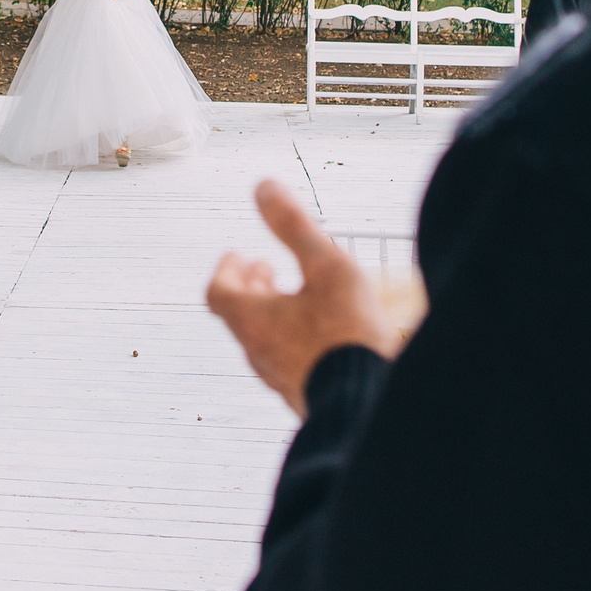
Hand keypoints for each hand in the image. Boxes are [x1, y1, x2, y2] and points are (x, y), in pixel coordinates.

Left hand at [207, 181, 398, 417]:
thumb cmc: (347, 332)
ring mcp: (279, 379)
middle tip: (266, 269)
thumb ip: (294, 227)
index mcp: (254, 320)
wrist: (371, 405)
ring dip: (272, 312)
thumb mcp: (327, 267)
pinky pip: (286, 360)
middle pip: (239, 316)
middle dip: (251, 287)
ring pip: (263, 339)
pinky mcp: (303, 397)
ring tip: (296, 298)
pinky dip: (291, 337)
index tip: (239, 255)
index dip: (227, 269)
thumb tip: (263, 186)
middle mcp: (258, 352)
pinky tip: (322, 334)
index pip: (219, 291)